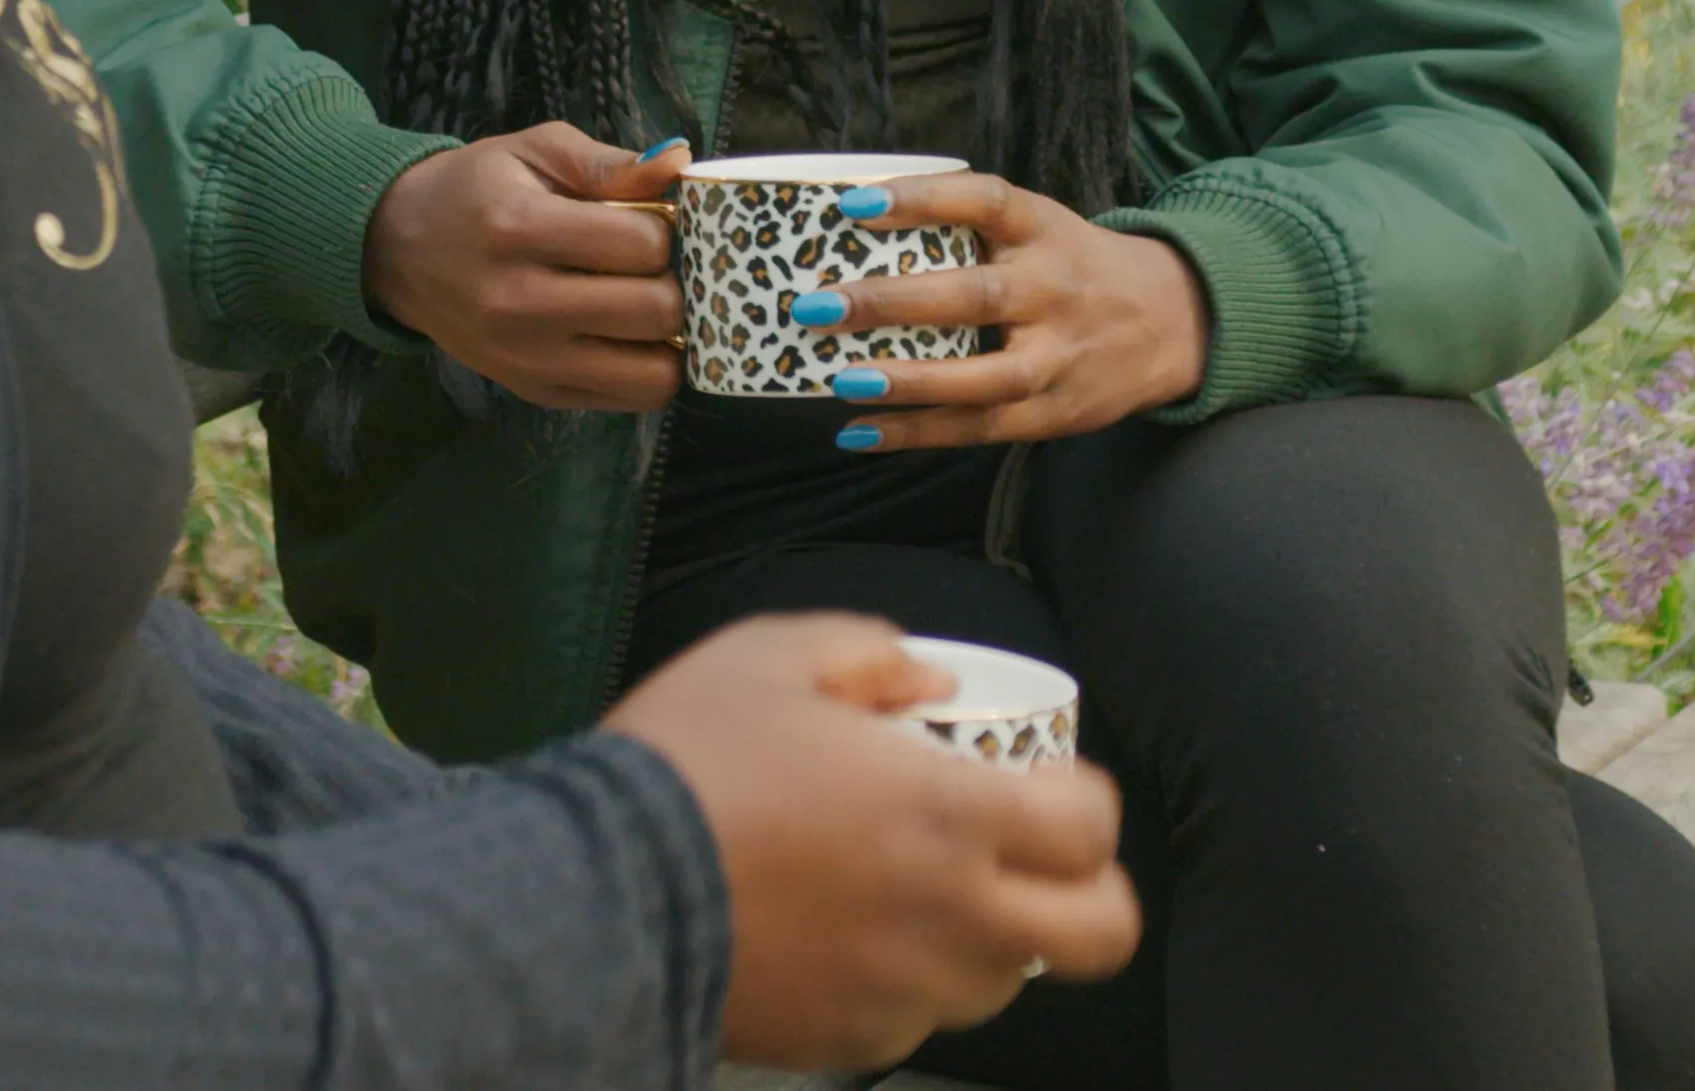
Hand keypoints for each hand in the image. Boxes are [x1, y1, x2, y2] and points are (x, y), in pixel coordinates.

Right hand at [363, 123, 688, 412]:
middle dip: (675, 282)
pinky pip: (628, 400)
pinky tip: (629, 334)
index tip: (650, 221)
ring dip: (670, 337)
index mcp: (518, 228)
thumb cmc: (476, 190)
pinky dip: (647, 369)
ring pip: (653, 374)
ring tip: (651, 302)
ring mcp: (526, 360)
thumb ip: (610, 163)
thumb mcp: (535, 151)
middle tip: (659, 266)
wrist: (398, 250)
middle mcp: (519, 304)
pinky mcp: (535, 393)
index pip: (641, 245)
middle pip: (654, 311)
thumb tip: (681, 164)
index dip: (665, 228)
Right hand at [604, 612, 1137, 1068]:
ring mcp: (904, 989)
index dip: (1086, 802)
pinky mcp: (851, 1039)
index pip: (1089, 828)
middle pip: (1099, 933)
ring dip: (991, 937)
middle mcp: (950, 913)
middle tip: (1039, 862)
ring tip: (930, 897)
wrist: (595, 890)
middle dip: (1090, 893)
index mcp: (948, 812)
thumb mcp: (769, 656)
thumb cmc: (687, 764)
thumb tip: (931, 685)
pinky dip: (908, 981)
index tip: (1049, 786)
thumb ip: (870, 654)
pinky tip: (856, 939)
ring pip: (1008, 982)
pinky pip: (919, 1019)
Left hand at [805, 177, 1210, 449]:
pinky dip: (919, 433)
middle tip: (821, 305)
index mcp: (1044, 229)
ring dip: (910, 382)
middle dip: (894, 302)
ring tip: (843, 381)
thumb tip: (855, 225)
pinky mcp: (1055, 411)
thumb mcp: (1039, 227)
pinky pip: (980, 428)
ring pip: (984, 377)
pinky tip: (860, 432)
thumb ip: (968, 227)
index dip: (921, 199)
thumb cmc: (1074, 266)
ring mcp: (1058, 356)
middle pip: (977, 296)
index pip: (984, 202)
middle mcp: (1053, 290)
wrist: (1176, 321)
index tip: (855, 203)